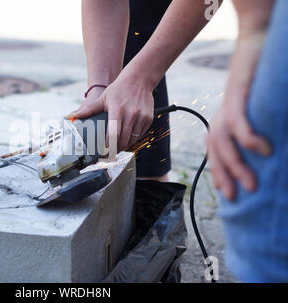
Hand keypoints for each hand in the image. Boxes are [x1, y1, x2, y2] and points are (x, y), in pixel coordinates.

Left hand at [69, 73, 153, 150]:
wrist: (139, 78)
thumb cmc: (118, 89)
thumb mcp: (103, 98)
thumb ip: (88, 110)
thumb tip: (70, 116)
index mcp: (117, 110)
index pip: (113, 134)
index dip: (108, 145)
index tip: (104, 150)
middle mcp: (130, 114)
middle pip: (123, 140)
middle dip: (115, 148)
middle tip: (109, 151)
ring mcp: (141, 117)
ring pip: (132, 140)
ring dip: (125, 146)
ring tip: (118, 147)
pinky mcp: (148, 118)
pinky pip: (140, 134)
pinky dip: (134, 139)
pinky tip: (127, 138)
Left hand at [206, 85, 270, 199]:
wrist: (256, 43)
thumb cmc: (259, 79)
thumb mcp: (255, 110)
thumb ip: (256, 131)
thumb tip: (267, 152)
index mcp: (224, 121)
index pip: (215, 152)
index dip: (219, 172)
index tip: (227, 193)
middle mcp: (221, 116)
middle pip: (215, 150)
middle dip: (225, 175)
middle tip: (238, 197)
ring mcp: (228, 106)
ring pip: (223, 141)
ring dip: (236, 164)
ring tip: (251, 184)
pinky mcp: (236, 94)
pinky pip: (237, 120)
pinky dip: (248, 137)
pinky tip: (261, 150)